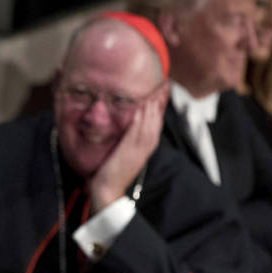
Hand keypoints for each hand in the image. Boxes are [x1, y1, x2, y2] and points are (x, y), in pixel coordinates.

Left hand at [87, 95, 163, 211]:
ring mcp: (139, 149)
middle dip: (160, 101)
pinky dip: (140, 119)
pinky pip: (137, 132)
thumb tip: (130, 124)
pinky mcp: (129, 152)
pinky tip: (142, 107)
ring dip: (153, 106)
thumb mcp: (125, 152)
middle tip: (164, 84)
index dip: (160, 105)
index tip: (163, 90)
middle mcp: (146, 146)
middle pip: (157, 120)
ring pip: (150, 124)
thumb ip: (130, 139)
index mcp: (146, 146)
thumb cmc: (113, 171)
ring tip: (156, 90)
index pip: (157, 121)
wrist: (107, 189)